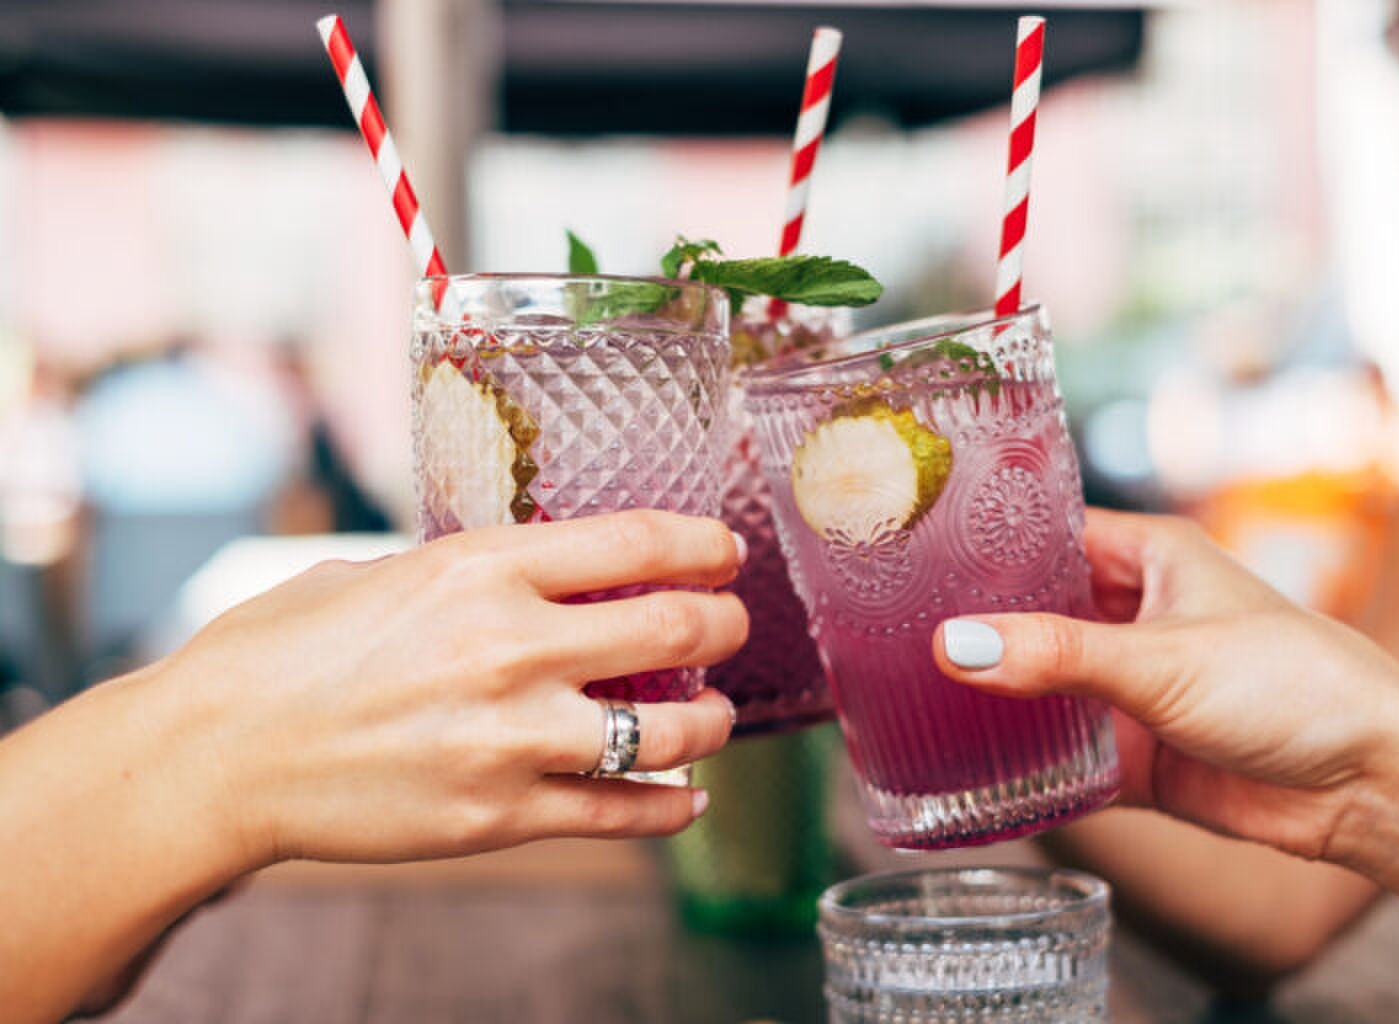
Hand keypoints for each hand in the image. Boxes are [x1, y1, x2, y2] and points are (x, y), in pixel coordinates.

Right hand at [149, 510, 746, 870]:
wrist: (216, 756)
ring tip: (713, 717)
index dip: (704, 545)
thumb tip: (534, 570)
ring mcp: (512, 738)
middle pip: (677, 628)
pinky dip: (669, 807)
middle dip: (725, 624)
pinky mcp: (498, 815)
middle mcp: (513, 647)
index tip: (726, 552)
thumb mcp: (380, 574)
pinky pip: (620, 815)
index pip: (638, 544)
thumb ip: (468, 572)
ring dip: (712, 722)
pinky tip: (685, 797)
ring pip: (671, 732)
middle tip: (731, 624)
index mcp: (482, 570)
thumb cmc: (281, 651)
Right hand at [932, 509, 1398, 862]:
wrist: (1370, 782)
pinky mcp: (1138, 752)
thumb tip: (953, 646)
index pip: (1047, 535)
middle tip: (891, 637)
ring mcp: (1133, 686)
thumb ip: (1056, 655)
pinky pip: (1064, 755)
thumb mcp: (1161, 659)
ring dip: (997, 699)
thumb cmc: (1294, 684)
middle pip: (1034, 613)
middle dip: (976, 629)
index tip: (909, 559)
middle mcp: (1137, 614)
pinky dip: (1026, 765)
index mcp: (1151, 557)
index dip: (984, 546)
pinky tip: (970, 770)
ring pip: (1043, 686)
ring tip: (910, 700)